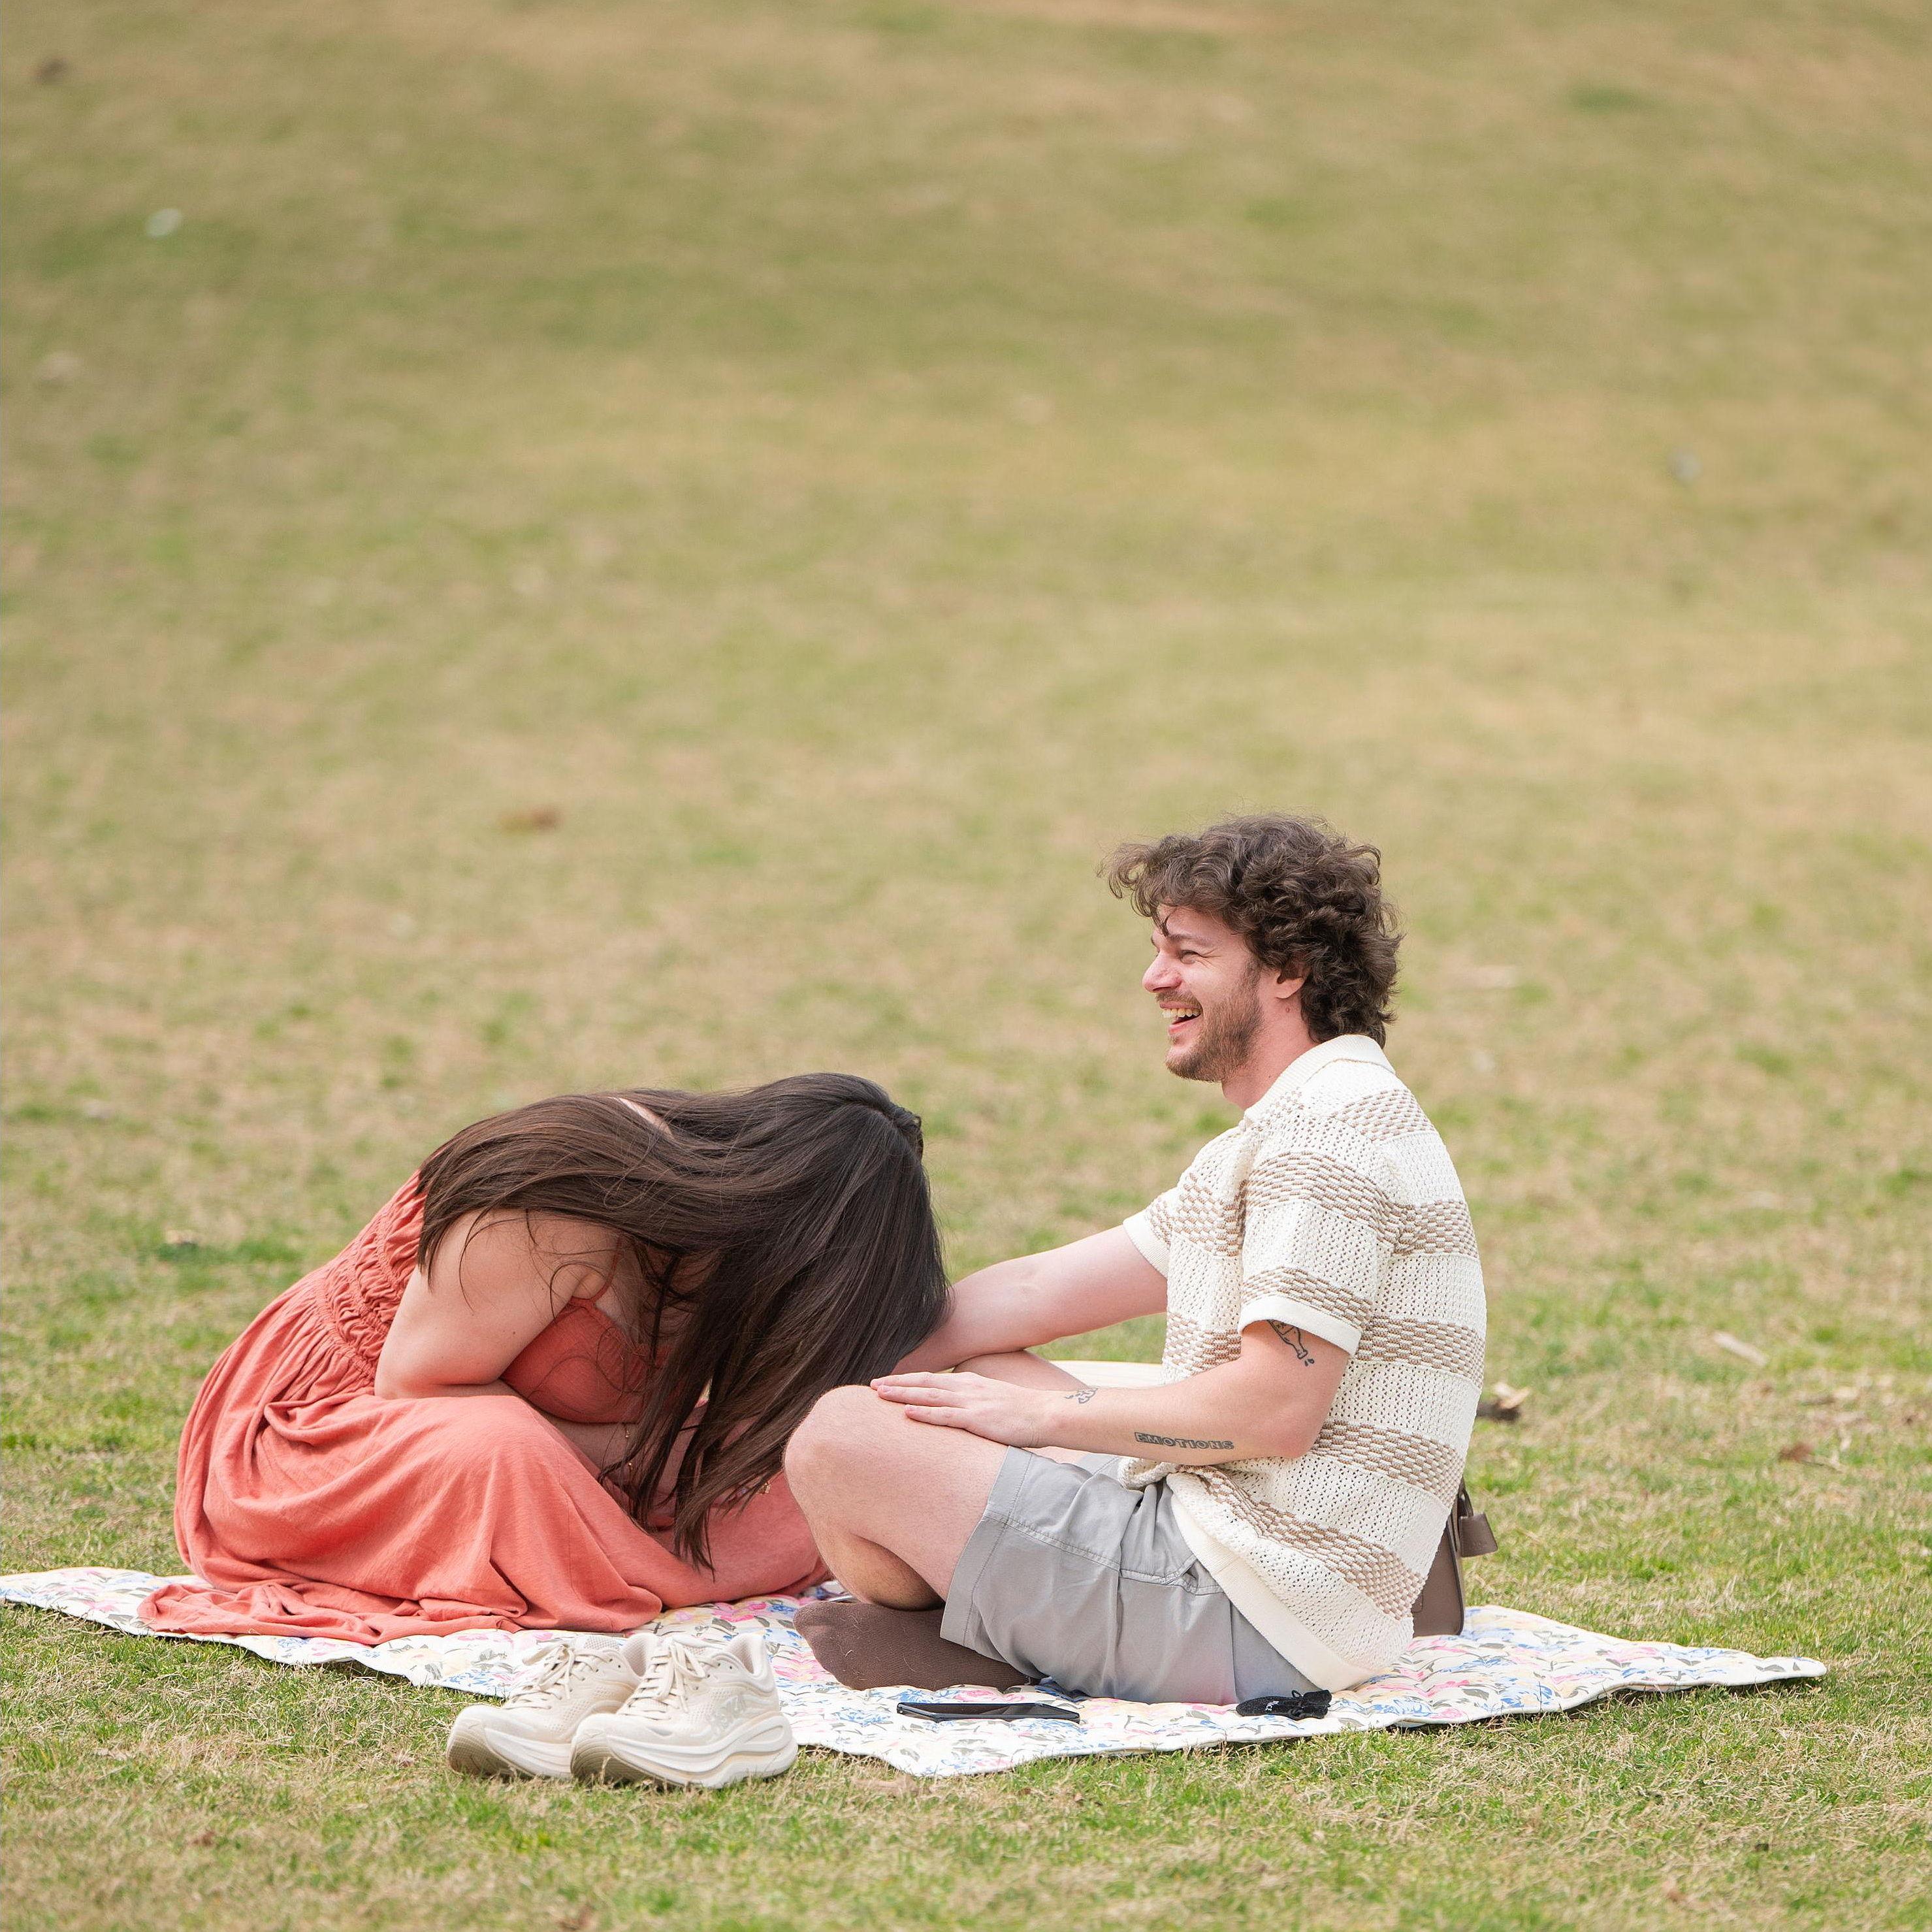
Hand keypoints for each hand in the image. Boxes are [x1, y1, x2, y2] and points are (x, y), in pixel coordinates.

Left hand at [868, 1371, 1059, 1447]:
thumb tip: (959, 1411)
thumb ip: (974, 1403)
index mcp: (970, 1383)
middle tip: (871, 1385)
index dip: (907, 1380)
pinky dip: (924, 1413)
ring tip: (879, 1394)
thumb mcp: (994, 1400)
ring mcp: (971, 1403)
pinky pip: (945, 1416)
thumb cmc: (1022, 1413)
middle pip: (924, 1383)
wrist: (1046, 1414)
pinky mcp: (977, 1419)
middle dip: (897, 1383)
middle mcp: (966, 1388)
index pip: (931, 1380)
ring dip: (902, 1394)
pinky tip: (907, 1412)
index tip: (886, 1382)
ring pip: (929, 1396)